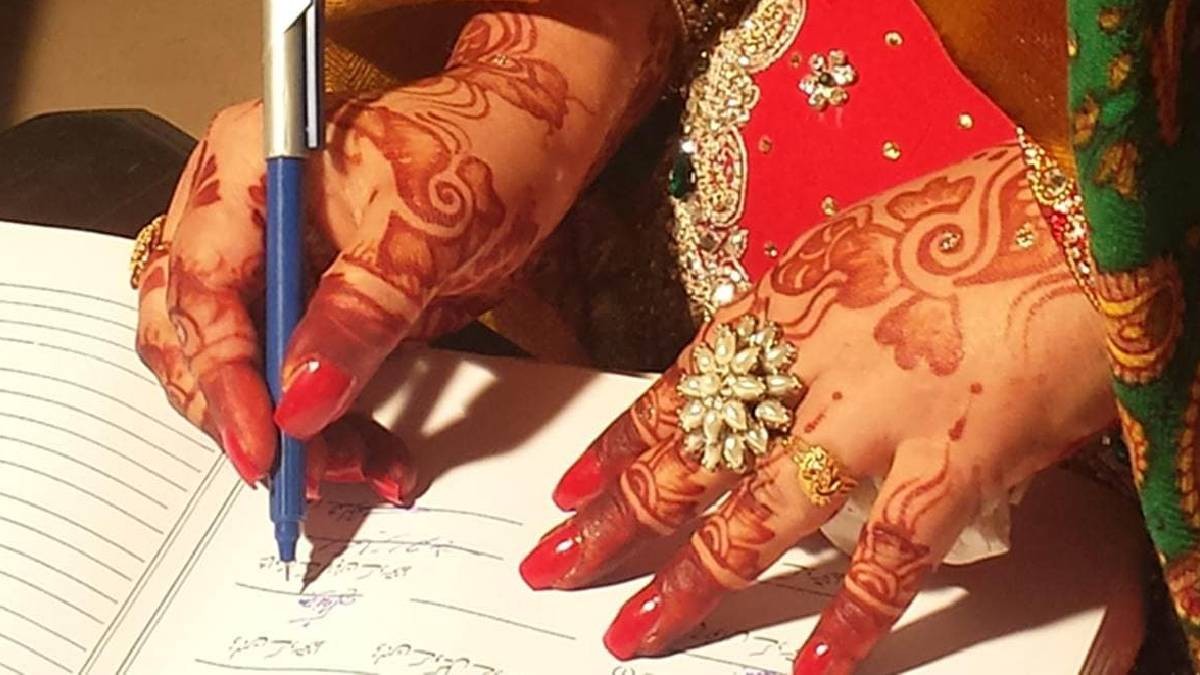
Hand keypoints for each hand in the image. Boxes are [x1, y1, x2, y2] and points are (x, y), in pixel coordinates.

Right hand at [134, 4, 675, 498]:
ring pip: (244, 370)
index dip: (223, 376)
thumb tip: (300, 400)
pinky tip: (378, 457)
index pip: (200, 286)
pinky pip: (298, 378)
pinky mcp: (311, 304)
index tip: (265, 447)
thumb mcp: (427, 227)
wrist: (532, 141)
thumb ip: (361, 308)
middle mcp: (238, 216)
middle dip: (250, 413)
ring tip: (362, 469)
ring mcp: (271, 262)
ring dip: (295, 433)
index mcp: (244, 170)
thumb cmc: (482, 152)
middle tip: (310, 475)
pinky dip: (332, 424)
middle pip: (196, 336)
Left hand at [519, 144, 1115, 672]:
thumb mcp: (866, 249)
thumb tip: (787, 366)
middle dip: (614, 523)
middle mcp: (810, 361)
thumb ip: (817, 316)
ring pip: (758, 517)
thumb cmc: (984, 215)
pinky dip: (855, 616)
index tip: (570, 492)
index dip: (615, 449)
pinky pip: (889, 555)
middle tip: (555, 566)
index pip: (673, 392)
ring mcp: (875, 413)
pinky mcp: (953, 454)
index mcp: (785, 303)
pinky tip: (816, 662)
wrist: (1082, 203)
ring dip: (692, 582)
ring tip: (636, 629)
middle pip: (688, 460)